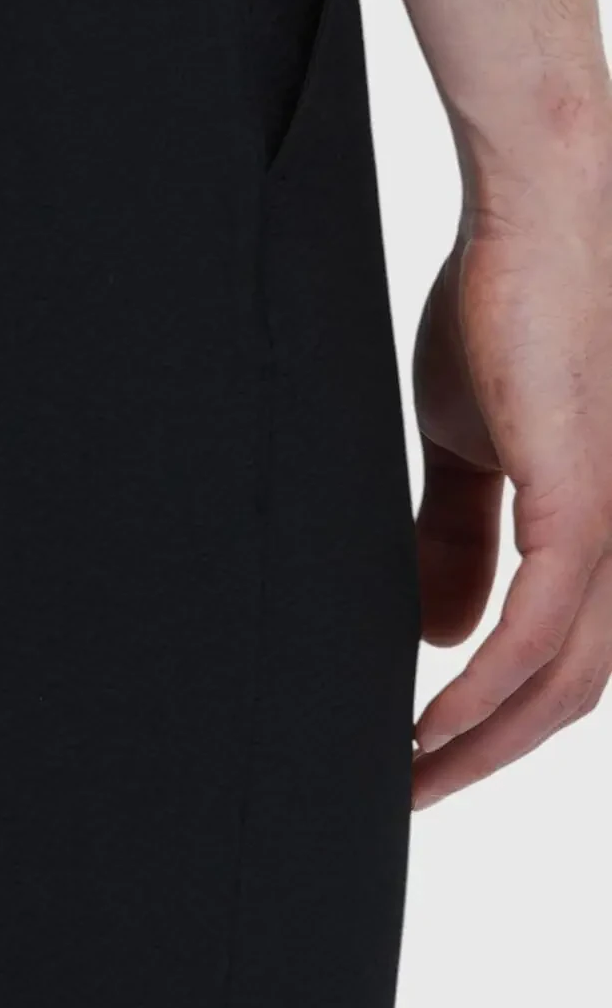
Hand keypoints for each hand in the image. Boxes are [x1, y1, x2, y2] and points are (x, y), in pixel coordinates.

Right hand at [411, 149, 611, 809]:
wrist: (542, 218)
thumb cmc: (509, 313)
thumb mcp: (470, 446)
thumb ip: (457, 538)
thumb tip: (439, 633)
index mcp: (596, 533)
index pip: (563, 661)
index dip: (499, 720)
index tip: (428, 755)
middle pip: (571, 693)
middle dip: (489, 753)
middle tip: (413, 789)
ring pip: (566, 677)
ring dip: (485, 739)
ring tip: (414, 772)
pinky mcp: (583, 496)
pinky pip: (542, 626)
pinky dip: (485, 684)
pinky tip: (434, 718)